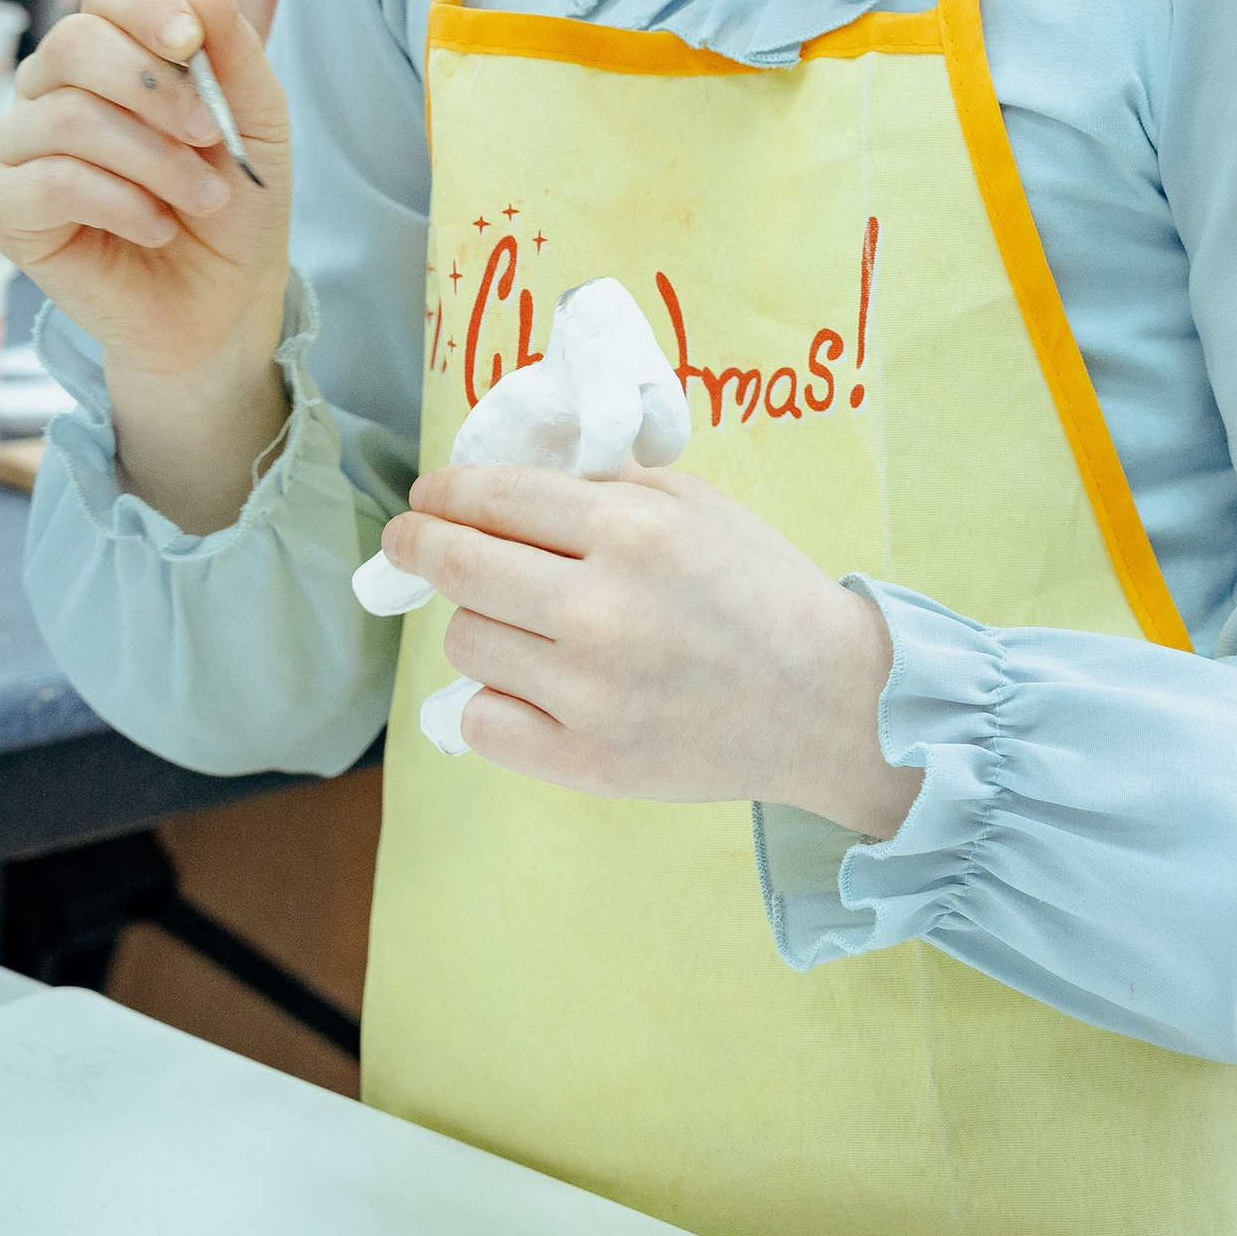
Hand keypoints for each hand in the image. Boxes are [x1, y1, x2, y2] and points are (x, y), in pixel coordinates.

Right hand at [0, 0, 288, 382]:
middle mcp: (53, 90)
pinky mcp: (7, 211)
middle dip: (154, 87)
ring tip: (202, 199)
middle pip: (74, 43)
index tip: (190, 40)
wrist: (220, 302)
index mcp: (113, 56)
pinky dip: (119, 203)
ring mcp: (21, 148)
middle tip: (212, 136)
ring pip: (67, 115)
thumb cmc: (235, 207)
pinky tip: (156, 228)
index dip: (145, 5)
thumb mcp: (258, 127)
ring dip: (153, 159)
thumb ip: (235, 58)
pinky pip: (50, 182)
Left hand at [375, 462, 916, 834]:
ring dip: (477, 623)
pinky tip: (527, 685)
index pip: (496, 497)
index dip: (444, 491)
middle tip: (408, 540)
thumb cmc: (763, 592)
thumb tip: (509, 473)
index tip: (427, 495)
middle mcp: (603, 608)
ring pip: (465, 641)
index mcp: (634, 531)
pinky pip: (481, 720)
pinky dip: (490, 698)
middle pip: (458, 567)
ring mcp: (591, 693)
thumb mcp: (699, 505)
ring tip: (520, 624)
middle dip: (416, 543)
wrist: (828, 704)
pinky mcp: (587, 762)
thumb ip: (608, 481)